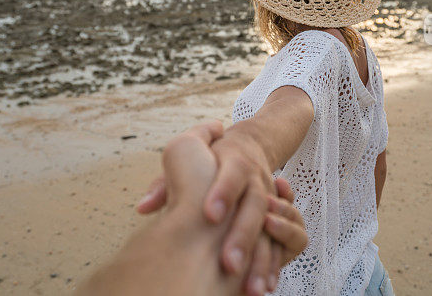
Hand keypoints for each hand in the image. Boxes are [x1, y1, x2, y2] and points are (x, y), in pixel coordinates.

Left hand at [137, 130, 306, 294]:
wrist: (250, 149)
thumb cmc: (212, 158)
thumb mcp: (186, 155)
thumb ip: (166, 183)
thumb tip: (143, 207)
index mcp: (235, 161)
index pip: (234, 172)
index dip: (224, 192)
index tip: (210, 215)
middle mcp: (256, 180)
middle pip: (256, 204)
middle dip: (243, 234)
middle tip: (228, 263)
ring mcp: (270, 200)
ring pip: (274, 227)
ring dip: (262, 257)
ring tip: (250, 287)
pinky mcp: (279, 219)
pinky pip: (288, 242)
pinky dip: (275, 265)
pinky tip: (263, 287)